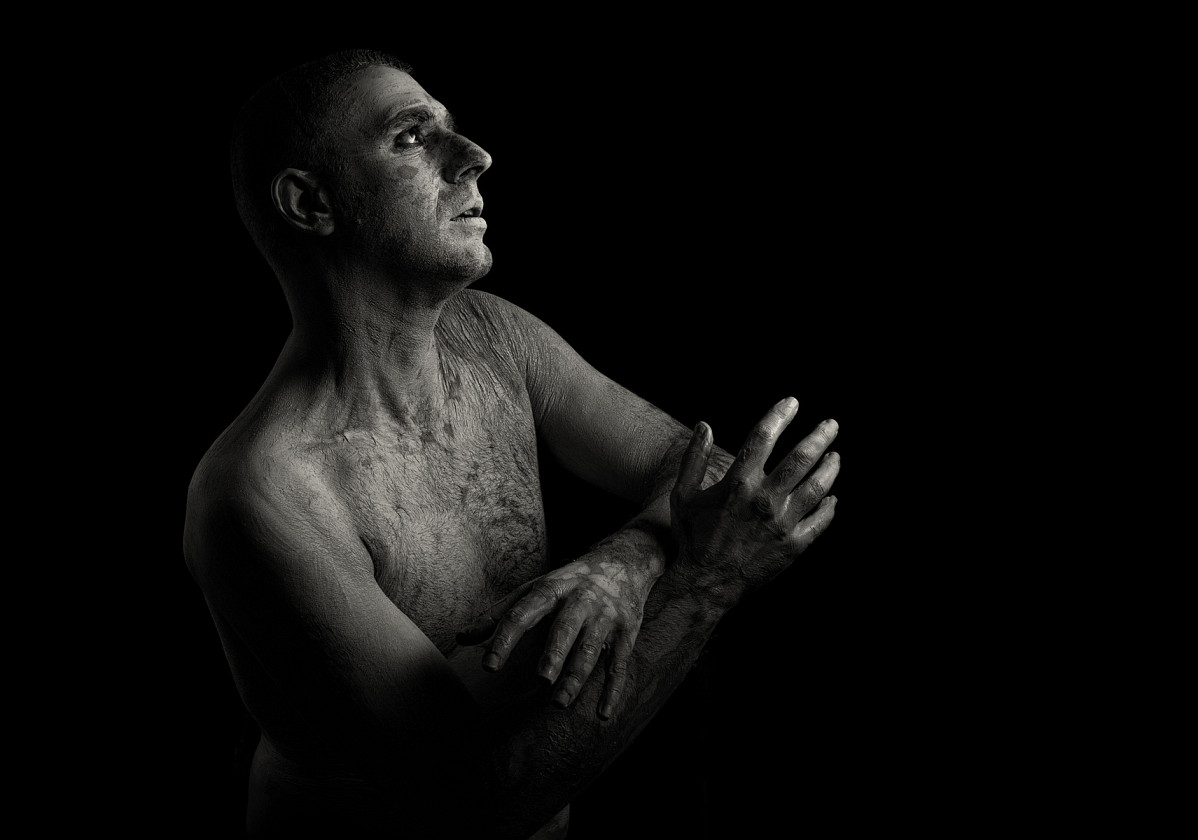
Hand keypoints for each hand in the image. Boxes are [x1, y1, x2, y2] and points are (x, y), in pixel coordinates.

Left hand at [456, 534, 662, 719]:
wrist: (625, 561)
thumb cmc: (568, 582)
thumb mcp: (534, 588)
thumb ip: (498, 613)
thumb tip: (461, 638)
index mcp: (550, 589)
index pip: (522, 613)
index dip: (504, 639)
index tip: (489, 667)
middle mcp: (579, 600)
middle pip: (564, 629)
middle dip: (553, 654)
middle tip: (540, 680)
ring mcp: (605, 617)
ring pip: (591, 650)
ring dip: (576, 678)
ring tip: (558, 704)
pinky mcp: (626, 632)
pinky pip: (619, 665)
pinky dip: (613, 691)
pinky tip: (602, 714)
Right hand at [671, 397, 838, 599]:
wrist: (705, 583)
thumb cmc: (692, 537)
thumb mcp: (682, 495)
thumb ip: (693, 459)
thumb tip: (705, 425)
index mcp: (739, 483)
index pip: (764, 437)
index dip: (779, 415)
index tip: (792, 402)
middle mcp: (765, 499)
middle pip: (801, 458)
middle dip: (819, 436)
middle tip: (832, 424)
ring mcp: (783, 523)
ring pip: (817, 487)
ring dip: (830, 467)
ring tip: (836, 456)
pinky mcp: (794, 546)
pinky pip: (821, 521)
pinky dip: (830, 507)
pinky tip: (833, 498)